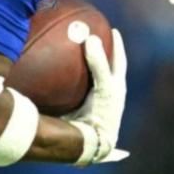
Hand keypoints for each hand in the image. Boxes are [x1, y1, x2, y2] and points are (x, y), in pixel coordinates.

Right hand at [64, 30, 127, 165]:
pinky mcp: (79, 112)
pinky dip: (67, 84)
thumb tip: (91, 38)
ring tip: (75, 56)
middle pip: (106, 71)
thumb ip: (98, 64)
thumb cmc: (102, 114)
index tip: (113, 30)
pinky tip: (55, 80)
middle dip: (102, 58)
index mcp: (116, 89)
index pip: (119, 61)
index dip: (117, 46)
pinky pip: (71, 95)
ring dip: (86, 72)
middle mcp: (107, 96)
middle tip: (93, 39)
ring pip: (91, 84)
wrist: (90, 143)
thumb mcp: (104, 86)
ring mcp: (93, 105)